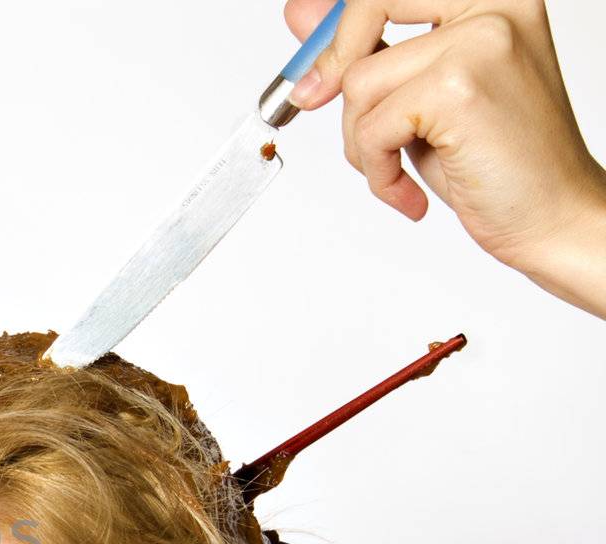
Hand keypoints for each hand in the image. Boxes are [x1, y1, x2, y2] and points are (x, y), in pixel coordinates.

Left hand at [284, 0, 605, 298]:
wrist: (551, 215)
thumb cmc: (494, 161)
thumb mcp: (419, 94)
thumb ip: (370, 50)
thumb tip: (299, 14)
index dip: (339, 30)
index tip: (320, 73)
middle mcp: (494, 5)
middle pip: (367, 11)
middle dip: (335, 70)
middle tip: (324, 108)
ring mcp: (480, 42)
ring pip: (359, 82)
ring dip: (361, 141)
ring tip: (395, 171)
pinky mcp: (458, 89)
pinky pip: (371, 128)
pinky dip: (377, 173)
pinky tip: (409, 194)